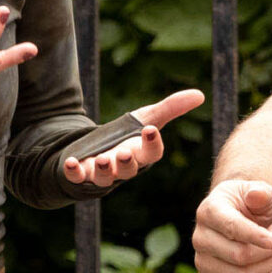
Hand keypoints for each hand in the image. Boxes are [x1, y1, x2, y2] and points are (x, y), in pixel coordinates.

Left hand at [63, 89, 206, 189]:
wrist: (96, 149)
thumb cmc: (126, 136)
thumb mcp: (146, 119)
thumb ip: (171, 108)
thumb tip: (200, 95)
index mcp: (141, 155)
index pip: (152, 154)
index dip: (152, 144)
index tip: (150, 130)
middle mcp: (123, 168)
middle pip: (128, 170)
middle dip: (126, 162)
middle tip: (123, 153)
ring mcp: (101, 173)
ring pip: (104, 178)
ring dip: (103, 170)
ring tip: (102, 160)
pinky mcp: (81, 174)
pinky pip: (77, 177)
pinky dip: (74, 172)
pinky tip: (71, 162)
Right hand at [194, 179, 271, 272]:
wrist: (243, 223)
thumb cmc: (254, 207)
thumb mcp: (263, 195)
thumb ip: (264, 195)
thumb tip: (257, 196)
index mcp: (209, 211)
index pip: (232, 228)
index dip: (258, 236)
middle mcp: (199, 238)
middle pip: (240, 256)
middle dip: (270, 251)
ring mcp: (201, 262)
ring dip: (268, 267)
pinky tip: (265, 268)